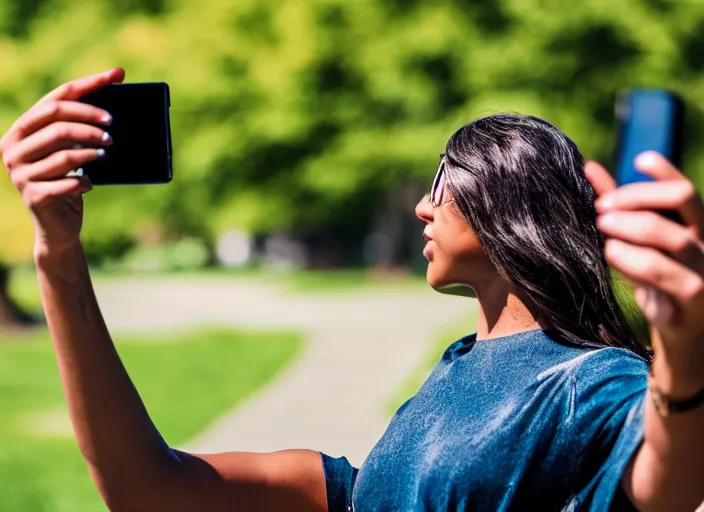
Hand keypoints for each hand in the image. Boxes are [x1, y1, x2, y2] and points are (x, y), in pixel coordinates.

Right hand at [0, 68, 124, 256]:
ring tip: (106, 153)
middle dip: (89, 122)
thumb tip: (117, 89)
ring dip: (91, 153)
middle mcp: (13, 148)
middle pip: (57, 124)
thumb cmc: (70, 180)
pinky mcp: (33, 196)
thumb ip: (83, 127)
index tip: (115, 79)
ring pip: (64, 154)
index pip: (55, 99)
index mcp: (22, 129)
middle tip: (113, 128)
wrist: (59, 226)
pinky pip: (67, 182)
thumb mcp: (74, 151)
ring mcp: (20, 173)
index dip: (87, 87)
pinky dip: (85, 182)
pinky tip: (91, 183)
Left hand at [585, 152, 703, 396]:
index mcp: (696, 233)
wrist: (683, 350)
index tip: (639, 158)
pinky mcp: (694, 306)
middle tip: (602, 208)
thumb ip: (619, 210)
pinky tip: (612, 254)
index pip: (687, 192)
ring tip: (602, 229)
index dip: (667, 172)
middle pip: (685, 204)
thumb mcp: (638, 249)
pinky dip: (637, 260)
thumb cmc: (658, 292)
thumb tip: (591, 168)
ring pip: (677, 238)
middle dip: (639, 198)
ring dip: (634, 227)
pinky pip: (670, 277)